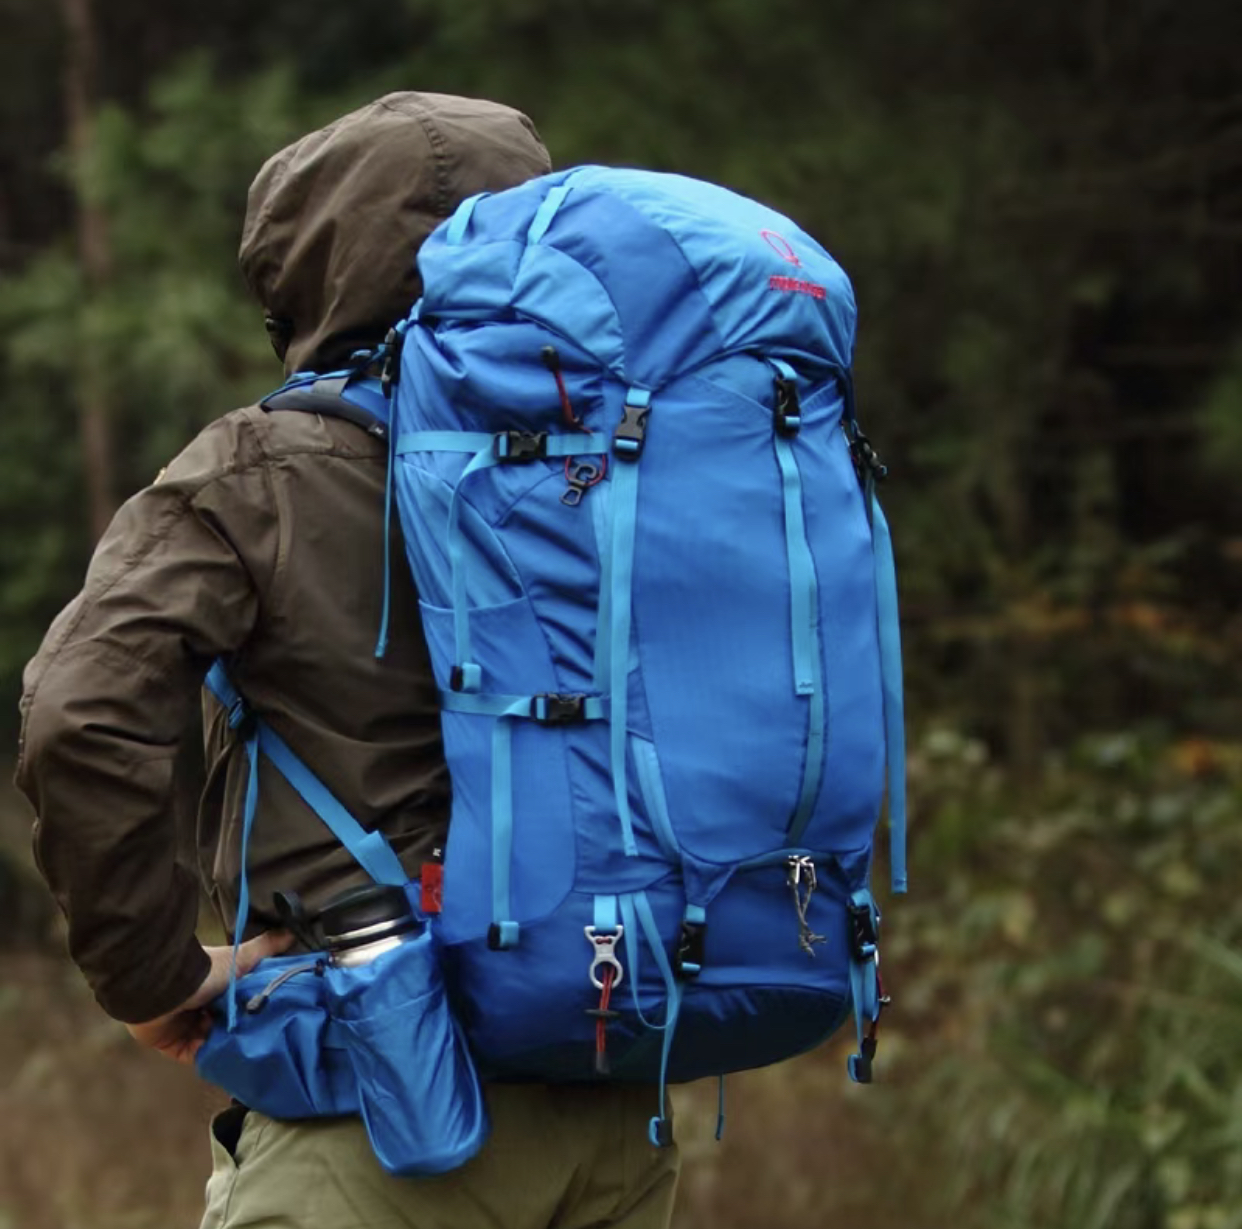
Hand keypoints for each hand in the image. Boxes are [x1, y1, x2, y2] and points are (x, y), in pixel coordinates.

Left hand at [125, 929, 293, 1063]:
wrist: (163, 991)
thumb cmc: (203, 974)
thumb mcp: (240, 959)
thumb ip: (265, 948)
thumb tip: (293, 930)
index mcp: (212, 983)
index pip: (236, 997)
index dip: (253, 1004)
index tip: (274, 1013)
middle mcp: (198, 1003)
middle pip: (225, 1020)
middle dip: (241, 1028)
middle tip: (265, 1038)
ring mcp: (184, 1025)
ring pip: (212, 1040)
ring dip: (228, 1045)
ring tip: (251, 1053)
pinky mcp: (172, 1044)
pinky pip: (197, 1055)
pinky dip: (211, 1058)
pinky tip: (229, 1061)